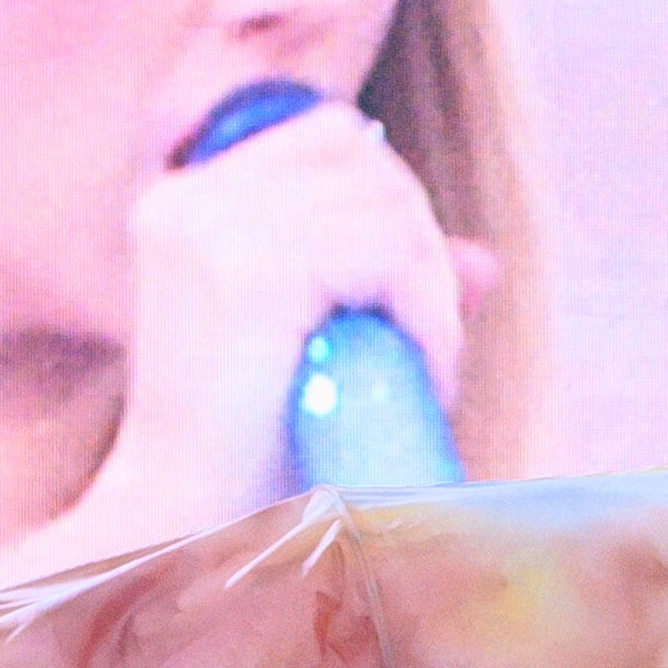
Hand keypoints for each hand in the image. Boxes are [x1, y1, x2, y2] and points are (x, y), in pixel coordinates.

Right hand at [89, 102, 487, 534]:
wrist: (182, 528)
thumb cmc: (250, 452)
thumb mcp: (321, 346)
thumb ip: (388, 290)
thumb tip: (484, 262)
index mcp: (185, 203)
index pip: (329, 139)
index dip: (395, 200)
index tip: (414, 289)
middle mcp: (190, 201)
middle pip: (364, 161)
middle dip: (422, 245)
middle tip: (429, 343)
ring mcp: (214, 230)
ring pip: (387, 210)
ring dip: (432, 292)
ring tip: (425, 369)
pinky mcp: (250, 272)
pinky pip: (387, 256)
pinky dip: (428, 315)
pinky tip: (423, 374)